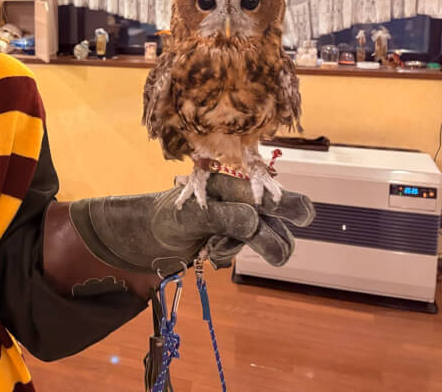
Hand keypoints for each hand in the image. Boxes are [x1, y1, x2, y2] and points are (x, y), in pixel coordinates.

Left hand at [68, 174, 313, 278]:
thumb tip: (257, 221)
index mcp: (230, 186)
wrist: (138, 239)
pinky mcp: (224, 241)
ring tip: (211, 249)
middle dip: (270, 239)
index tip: (303, 216)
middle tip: (264, 252)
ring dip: (242, 248)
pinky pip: (240, 252)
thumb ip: (223, 217)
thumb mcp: (189, 217)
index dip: (291, 203)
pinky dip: (227, 255)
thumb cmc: (160, 219)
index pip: (271, 194)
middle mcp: (236, 202)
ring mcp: (232, 223)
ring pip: (262, 241)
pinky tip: (207, 254)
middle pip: (275, 221)